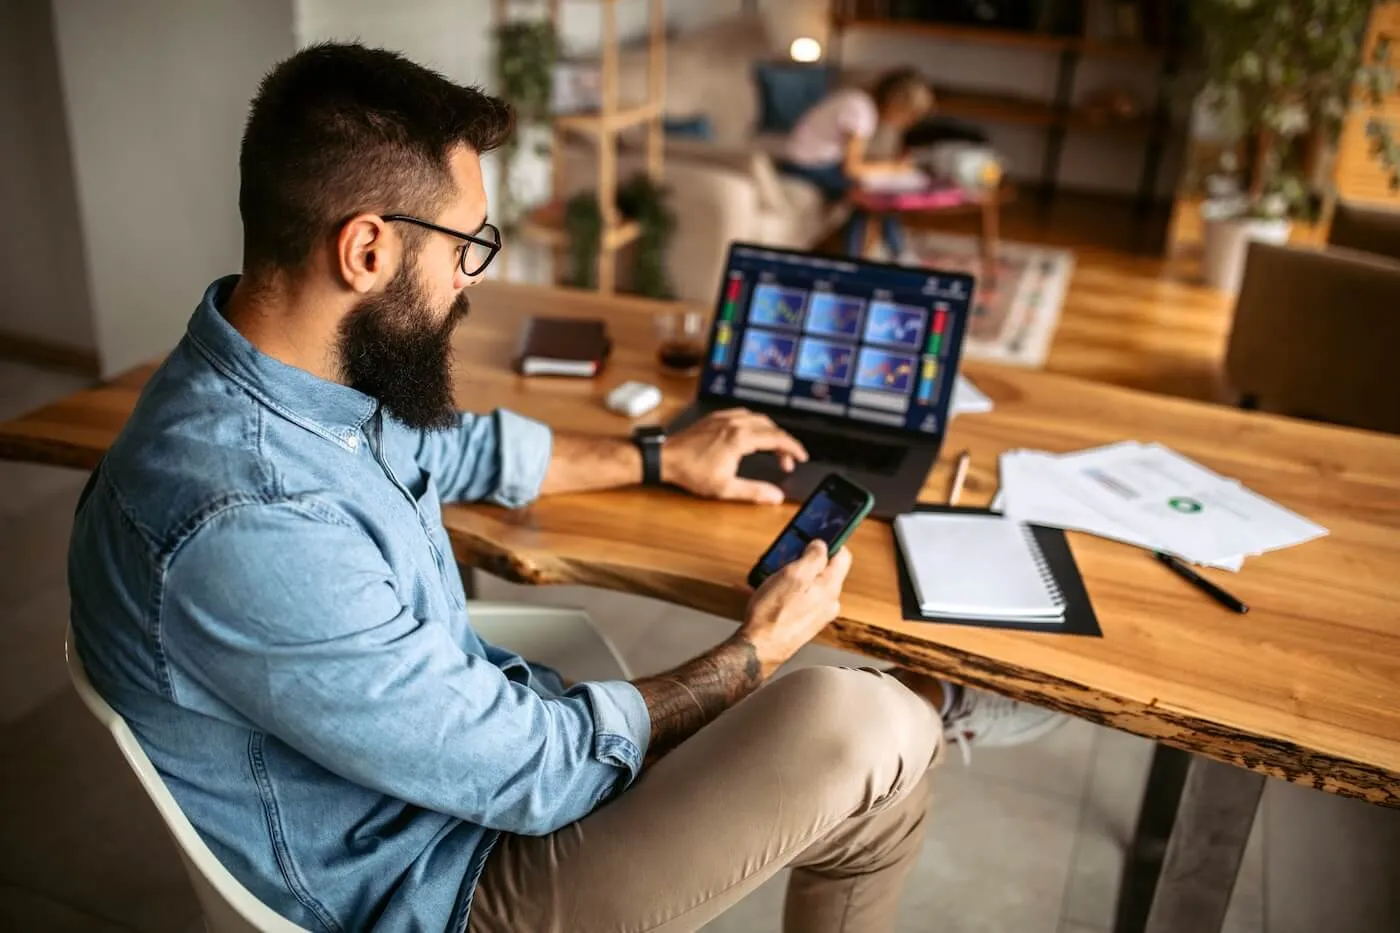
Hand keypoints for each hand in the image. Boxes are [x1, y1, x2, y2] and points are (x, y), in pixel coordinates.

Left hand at [663, 409, 807, 503]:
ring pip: (758, 418)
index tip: (801, 457)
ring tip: (773, 448)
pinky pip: (743, 415)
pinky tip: (751, 434)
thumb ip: (754, 492)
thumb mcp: (725, 488)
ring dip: (770, 432)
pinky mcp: (715, 418)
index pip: (777, 438)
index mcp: (741, 438)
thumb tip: (775, 496)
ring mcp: (724, 418)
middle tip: (786, 461)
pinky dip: (755, 424)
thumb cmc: (691, 471)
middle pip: (771, 427)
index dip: (793, 448)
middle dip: (783, 443)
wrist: (665, 457)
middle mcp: (735, 423)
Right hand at [737, 539, 852, 676]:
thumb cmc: (773, 614)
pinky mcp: (805, 623)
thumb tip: (822, 545)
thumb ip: (813, 557)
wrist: (760, 649)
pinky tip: (771, 593)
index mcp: (830, 587)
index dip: (831, 542)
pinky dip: (789, 591)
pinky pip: (801, 599)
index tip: (817, 535)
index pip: (843, 555)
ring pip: (811, 584)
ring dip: (795, 576)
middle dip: (807, 560)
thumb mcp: (792, 575)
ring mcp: (818, 614)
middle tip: (787, 558)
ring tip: (774, 577)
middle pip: (825, 569)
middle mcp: (829, 601)